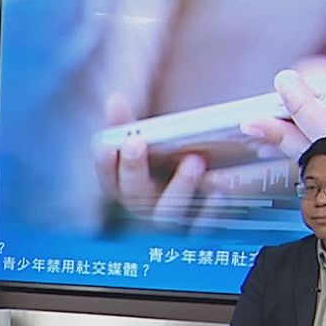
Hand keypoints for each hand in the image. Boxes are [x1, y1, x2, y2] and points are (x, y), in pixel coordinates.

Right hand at [93, 94, 209, 222]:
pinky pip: (204, 226)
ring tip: (194, 159)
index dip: (104, 164)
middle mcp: (145, 208)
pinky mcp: (200, 226)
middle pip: (133, 196)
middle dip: (133, 169)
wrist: (205, 177)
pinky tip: (220, 189)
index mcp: (126, 188)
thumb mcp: (148, 137)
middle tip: (136, 141)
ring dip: (179, 187)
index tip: (106, 145)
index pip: (108, 180)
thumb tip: (114, 99)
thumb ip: (128, 122)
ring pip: (167, 215)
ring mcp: (171, 220)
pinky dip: (212, 210)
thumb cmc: (168, 156)